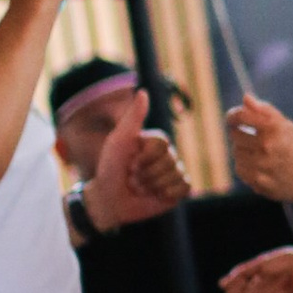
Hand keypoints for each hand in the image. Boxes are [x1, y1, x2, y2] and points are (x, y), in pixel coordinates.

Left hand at [82, 90, 191, 230]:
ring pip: (176, 175)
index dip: (145, 158)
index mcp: (154, 141)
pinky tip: (155, 195)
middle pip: (170, 161)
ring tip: (139, 188)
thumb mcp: (118, 141)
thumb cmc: (109, 169)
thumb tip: (143, 92)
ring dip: (153, 186)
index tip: (128, 164)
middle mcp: (166, 155)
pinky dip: (168, 193)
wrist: (107, 201)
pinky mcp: (177, 190)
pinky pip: (184, 187)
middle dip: (146, 175)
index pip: (162, 144)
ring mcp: (173, 173)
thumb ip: (133, 118)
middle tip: (131, 179)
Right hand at [221, 244, 292, 292]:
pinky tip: (290, 290)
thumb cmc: (291, 262)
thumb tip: (221, 284)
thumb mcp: (262, 264)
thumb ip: (242, 274)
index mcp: (255, 291)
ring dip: (270, 286)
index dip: (234, 291)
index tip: (245, 278)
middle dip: (254, 286)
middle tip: (268, 277)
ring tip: (285, 280)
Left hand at [227, 91, 292, 211]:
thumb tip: (245, 98)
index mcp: (275, 129)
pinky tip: (260, 166)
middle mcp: (267, 147)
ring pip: (236, 153)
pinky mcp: (257, 181)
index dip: (233, 115)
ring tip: (259, 153)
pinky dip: (246, 166)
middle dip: (240, 133)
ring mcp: (261, 166)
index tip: (232, 118)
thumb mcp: (288, 127)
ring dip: (243, 151)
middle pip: (235, 135)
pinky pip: (239, 168)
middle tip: (251, 137)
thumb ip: (266, 111)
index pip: (242, 116)